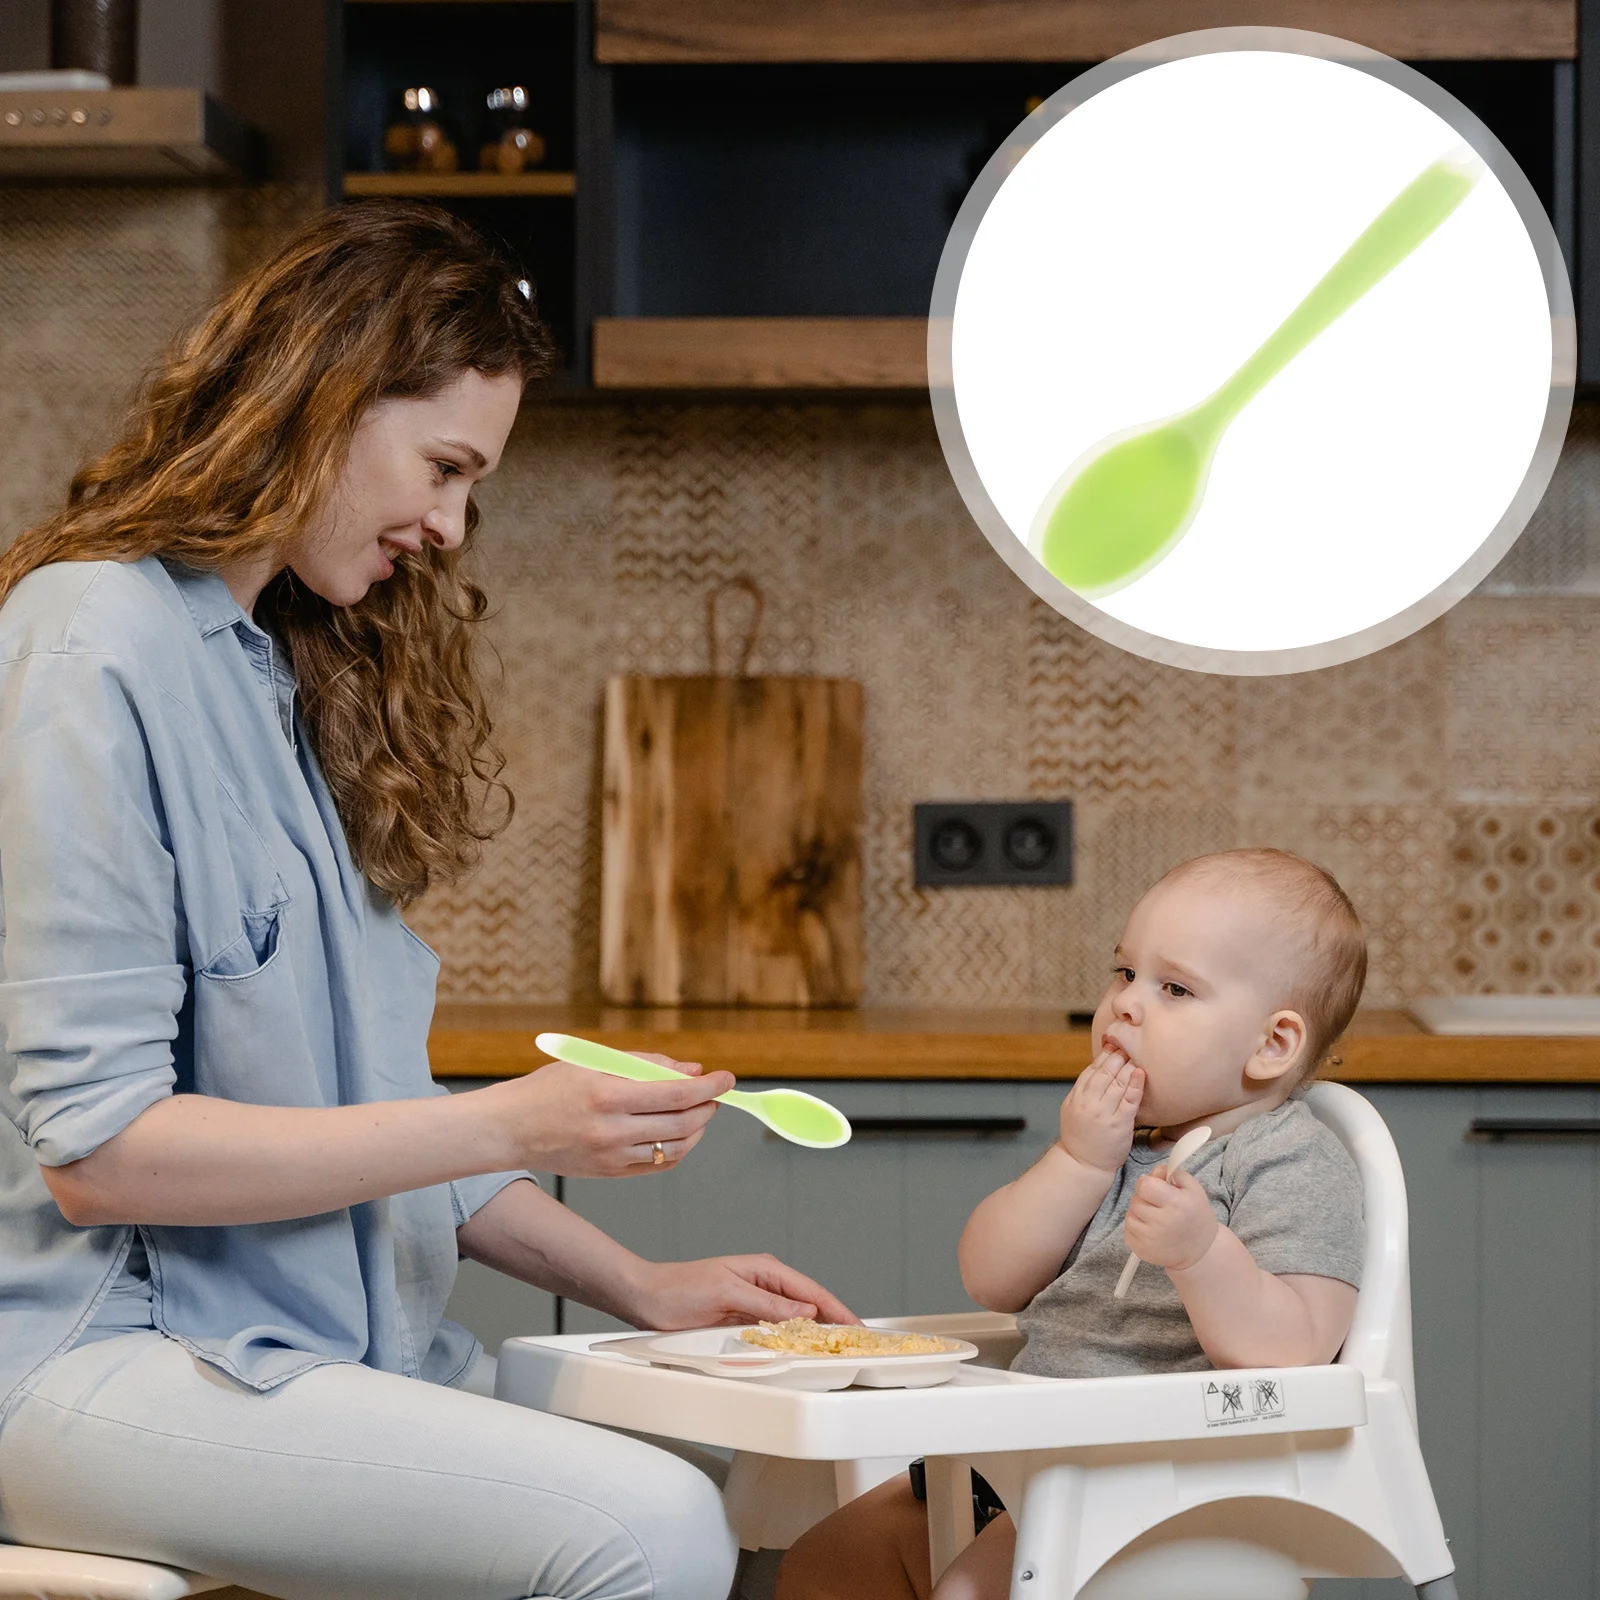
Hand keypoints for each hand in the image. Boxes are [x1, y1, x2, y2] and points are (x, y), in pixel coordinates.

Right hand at [484, 1056, 734, 1177]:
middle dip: (707, 1107)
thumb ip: (644, 1064)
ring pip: (675, 1148)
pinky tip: (678, 1134)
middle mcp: (611, 1129)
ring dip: (697, 1130)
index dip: (708, 1086)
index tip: (726, 1078)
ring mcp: (611, 1156)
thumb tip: (690, 1069)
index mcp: (607, 1094)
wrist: (509, 1129)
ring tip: (697, 1113)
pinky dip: (677, 1149)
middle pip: (682, 1123)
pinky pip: (658, 1165)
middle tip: (713, 1095)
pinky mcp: (610, 1173)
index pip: (675, 1092)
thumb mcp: (593, 1062)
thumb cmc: (548, 1089)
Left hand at [626, 1254, 859, 1329]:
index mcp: (764, 1269)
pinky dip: (794, 1339)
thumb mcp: (726, 1293)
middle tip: (857, 1343)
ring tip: (838, 1349)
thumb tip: (805, 1311)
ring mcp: (755, 1301)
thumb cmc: (680, 1289)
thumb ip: (766, 1303)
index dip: (837, 1310)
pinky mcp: (744, 1318)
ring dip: (815, 1332)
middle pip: (809, 1304)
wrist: (648, 1297)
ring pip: (795, 1319)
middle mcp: (764, 1283)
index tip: (858, 1327)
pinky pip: (777, 1329)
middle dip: (834, 1322)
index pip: (811, 1291)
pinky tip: (802, 1350)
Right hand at [1057, 1048, 1142, 1173]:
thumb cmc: (1081, 1138)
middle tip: (1128, 1045)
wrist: (1082, 1165)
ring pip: (1117, 1083)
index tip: (1113, 1045)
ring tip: (1136, 1055)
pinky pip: (1129, 1100)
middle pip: (1104, 1073)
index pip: (1091, 1070)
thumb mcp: (1073, 1110)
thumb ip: (1084, 1091)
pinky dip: (1135, 1084)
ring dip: (1127, 1066)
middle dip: (1117, 1057)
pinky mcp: (1120, 1123)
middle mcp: (1088, 1103)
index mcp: (1076, 1097)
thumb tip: (1098, 1070)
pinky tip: (1140, 1072)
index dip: (1103, 1056)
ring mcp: (1104, 1113)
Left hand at [1124, 1166, 1218, 1271]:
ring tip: (1154, 1218)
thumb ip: (1171, 1172)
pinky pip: (1127, 1232)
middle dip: (1143, 1199)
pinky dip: (1136, 1228)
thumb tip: (1151, 1172)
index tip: (1153, 1187)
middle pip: (1135, 1201)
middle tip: (1157, 1205)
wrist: (1201, 1249)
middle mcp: (1161, 1223)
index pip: (1144, 1186)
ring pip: (1129, 1216)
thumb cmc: (1196, 1214)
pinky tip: (1150, 1230)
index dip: (1146, 1183)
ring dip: (1138, 1214)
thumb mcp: (1192, 1188)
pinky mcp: (1142, 1251)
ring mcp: (1150, 1240)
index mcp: (1175, 1204)